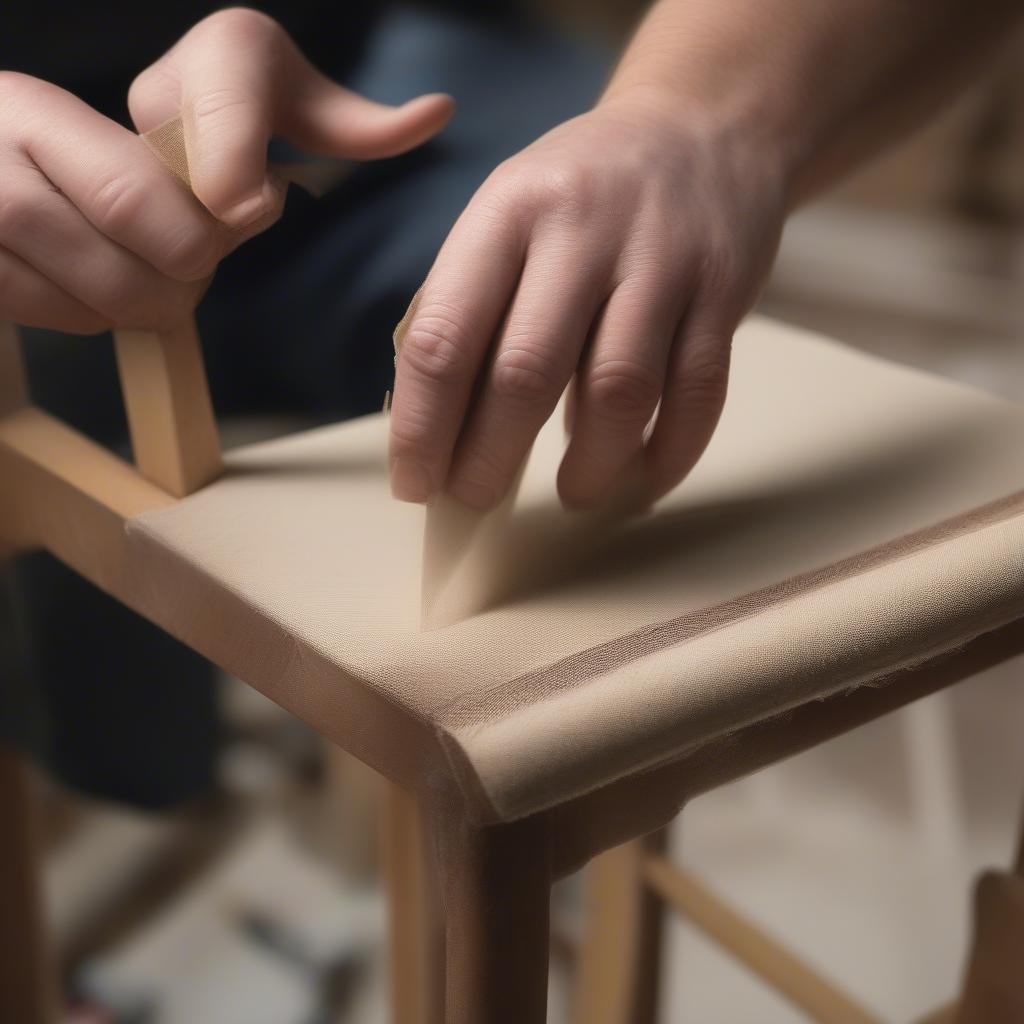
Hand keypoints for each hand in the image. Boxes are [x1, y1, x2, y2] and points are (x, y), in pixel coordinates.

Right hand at [0, 7, 452, 333]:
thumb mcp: (267, 94)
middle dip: (194, 261)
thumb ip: (347, 120)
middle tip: (200, 246)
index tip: (255, 205)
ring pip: (108, 289)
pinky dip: (101, 311)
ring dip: (151, 294)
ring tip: (153, 257)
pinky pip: (63, 314)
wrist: (33, 134)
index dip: (233, 186)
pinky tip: (106, 272)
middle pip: (150, 234)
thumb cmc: (189, 117)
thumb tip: (437, 112)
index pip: (188, 144)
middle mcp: (23, 116)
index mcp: (125, 66)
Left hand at [389, 91, 786, 508]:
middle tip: (476, 500)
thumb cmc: (580, 195)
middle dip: (491, 457)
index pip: (445, 336)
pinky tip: (643, 481)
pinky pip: (699, 394)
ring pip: (619, 392)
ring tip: (572, 492)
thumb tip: (438, 428)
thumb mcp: (507, 216)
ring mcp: (662, 259)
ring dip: (591, 465)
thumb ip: (471, 305)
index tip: (415, 483)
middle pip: (526, 371)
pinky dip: (669, 454)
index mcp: (506, 212)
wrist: (703, 129)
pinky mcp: (724, 290)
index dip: (422, 426)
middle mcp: (582, 230)